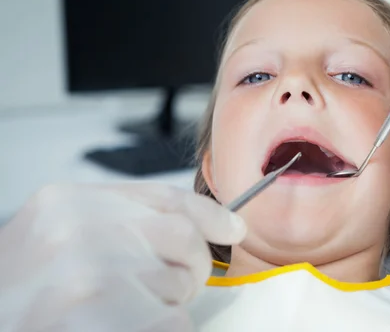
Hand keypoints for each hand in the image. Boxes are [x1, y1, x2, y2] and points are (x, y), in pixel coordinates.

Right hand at [0, 183, 244, 330]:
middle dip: (188, 268)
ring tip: (122, 311)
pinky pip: (171, 323)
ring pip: (179, 288)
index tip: (233, 228)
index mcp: (67, 203)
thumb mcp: (62, 236)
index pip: (164, 197)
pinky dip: (161, 327)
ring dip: (166, 305)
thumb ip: (125, 222)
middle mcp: (76, 233)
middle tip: (160, 287)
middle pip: (183, 239)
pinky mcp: (95, 324)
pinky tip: (123, 326)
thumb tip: (222, 226)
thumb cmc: (27, 290)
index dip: (209, 214)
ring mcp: (86, 280)